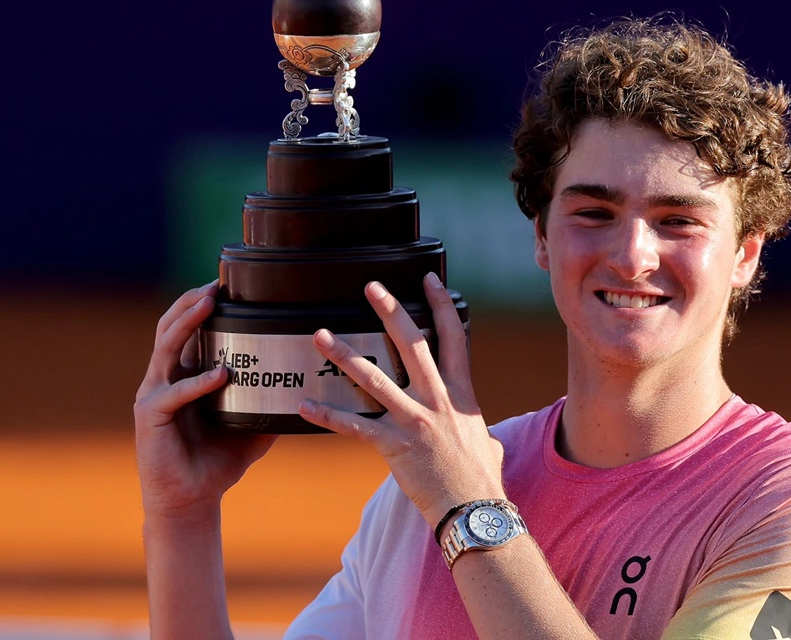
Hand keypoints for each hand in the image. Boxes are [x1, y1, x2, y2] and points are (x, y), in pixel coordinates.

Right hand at [135, 281, 276, 518]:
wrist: (192, 500)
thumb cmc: (218, 463)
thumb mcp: (253, 427)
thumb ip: (272, 404)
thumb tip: (309, 388)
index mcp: (185, 374)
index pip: (188, 328)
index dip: (201, 304)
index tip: (226, 284)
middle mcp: (165, 378)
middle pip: (170, 326)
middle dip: (191, 302)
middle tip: (216, 284)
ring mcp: (154, 394)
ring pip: (165, 347)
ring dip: (186, 323)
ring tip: (208, 305)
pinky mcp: (150, 417)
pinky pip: (174, 394)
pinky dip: (197, 382)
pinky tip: (219, 375)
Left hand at [298, 272, 504, 528]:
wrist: (475, 511)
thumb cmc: (481, 480)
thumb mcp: (487, 442)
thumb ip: (478, 428)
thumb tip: (486, 435)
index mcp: (460, 394)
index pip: (454, 338)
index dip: (441, 305)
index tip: (429, 279)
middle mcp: (437, 399)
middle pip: (411, 344)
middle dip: (391, 311)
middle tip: (370, 286)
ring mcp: (415, 420)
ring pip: (373, 378)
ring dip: (344, 354)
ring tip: (319, 335)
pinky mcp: (394, 445)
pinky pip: (354, 426)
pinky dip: (327, 415)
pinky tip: (304, 404)